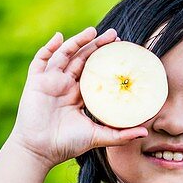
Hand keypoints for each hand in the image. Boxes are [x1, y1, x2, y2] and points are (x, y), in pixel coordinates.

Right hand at [8, 27, 148, 167]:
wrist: (40, 151)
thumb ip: (120, 134)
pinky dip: (49, 47)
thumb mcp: (97, 137)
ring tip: (93, 31)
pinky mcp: (36, 82)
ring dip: (78, 41)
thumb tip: (145, 132)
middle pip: (82, 59)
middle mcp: (65, 85)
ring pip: (65, 54)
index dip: (107, 60)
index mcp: (79, 95)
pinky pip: (41, 60)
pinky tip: (59, 37)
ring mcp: (50, 82)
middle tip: (114, 35)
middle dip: (97, 45)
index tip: (122, 50)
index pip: (95, 71)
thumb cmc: (66, 144)